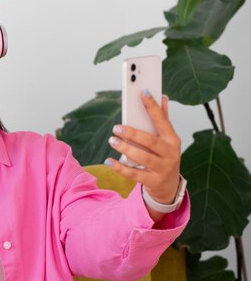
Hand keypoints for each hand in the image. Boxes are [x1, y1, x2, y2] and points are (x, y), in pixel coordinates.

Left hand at [105, 92, 181, 211]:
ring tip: (113, 140)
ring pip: (143, 158)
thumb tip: (163, 97)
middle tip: (117, 127)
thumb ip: (163, 120)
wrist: (169, 187)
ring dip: (126, 149)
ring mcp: (163, 168)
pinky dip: (120, 168)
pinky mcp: (153, 181)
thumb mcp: (166, 140)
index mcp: (173, 139)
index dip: (153, 107)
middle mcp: (170, 153)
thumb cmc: (164, 157)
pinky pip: (134, 174)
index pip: (162, 120)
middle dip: (133, 133)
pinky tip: (109, 161)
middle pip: (151, 141)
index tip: (143, 93)